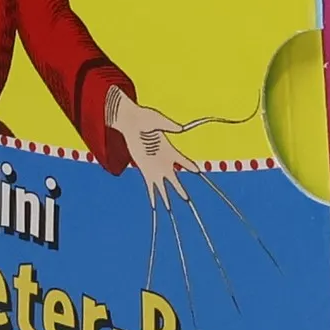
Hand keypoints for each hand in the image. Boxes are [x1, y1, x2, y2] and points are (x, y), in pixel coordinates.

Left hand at [110, 91, 195, 206]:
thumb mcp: (158, 120)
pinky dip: (152, 197)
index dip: (191, 166)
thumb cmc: (145, 118)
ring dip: (166, 199)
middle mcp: (164, 162)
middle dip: (181, 192)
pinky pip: (149, 187)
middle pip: (175, 181)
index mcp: (170, 150)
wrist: (131, 120)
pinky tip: (154, 206)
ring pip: (163, 188)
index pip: (184, 161)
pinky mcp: (144, 170)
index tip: (198, 172)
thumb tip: (179, 128)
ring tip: (170, 211)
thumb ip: (169, 126)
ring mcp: (154, 168)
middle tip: (188, 201)